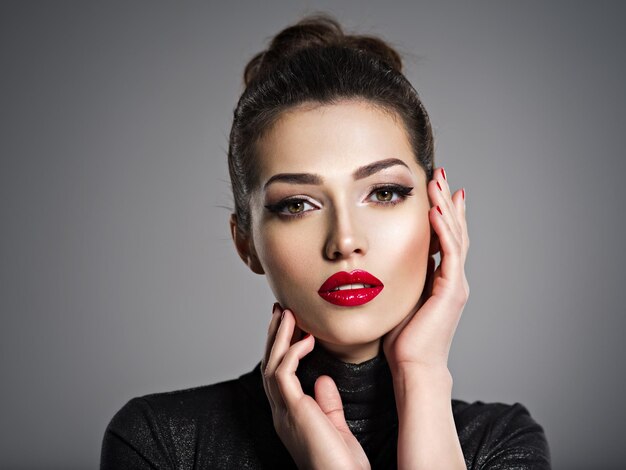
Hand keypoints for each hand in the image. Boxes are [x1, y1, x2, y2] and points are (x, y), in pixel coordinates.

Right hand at [261, 304, 370, 469]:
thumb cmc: (343, 466)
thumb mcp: (336, 428)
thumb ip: (327, 404)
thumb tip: (322, 379)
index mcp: (290, 416)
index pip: (279, 375)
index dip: (282, 349)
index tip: (292, 326)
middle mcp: (281, 413)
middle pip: (270, 366)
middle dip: (275, 337)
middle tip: (281, 310)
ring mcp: (284, 413)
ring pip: (272, 365)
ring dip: (279, 337)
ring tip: (286, 312)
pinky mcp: (293, 412)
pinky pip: (284, 374)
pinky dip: (292, 353)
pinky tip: (305, 338)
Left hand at [383, 167, 468, 374]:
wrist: (413, 365)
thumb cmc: (403, 339)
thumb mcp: (401, 299)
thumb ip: (402, 279)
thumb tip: (387, 263)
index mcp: (441, 279)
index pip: (444, 238)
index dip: (441, 213)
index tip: (436, 192)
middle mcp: (452, 278)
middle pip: (454, 230)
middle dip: (447, 202)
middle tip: (443, 176)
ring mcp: (455, 283)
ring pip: (454, 235)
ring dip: (446, 207)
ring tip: (441, 183)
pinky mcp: (451, 289)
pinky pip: (448, 252)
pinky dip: (443, 230)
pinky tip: (436, 211)